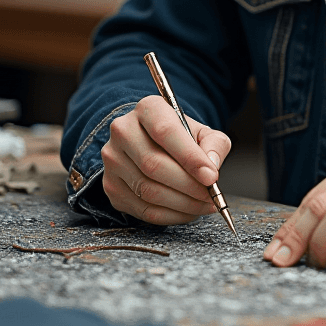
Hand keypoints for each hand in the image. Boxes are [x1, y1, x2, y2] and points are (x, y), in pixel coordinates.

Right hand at [101, 95, 231, 224]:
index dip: (190, 158)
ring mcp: (113, 160)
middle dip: (189, 186)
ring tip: (204, 205)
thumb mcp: (203, 131)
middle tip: (211, 197)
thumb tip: (211, 166)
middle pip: (153, 165)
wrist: (152, 143)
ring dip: (182, 204)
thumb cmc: (180, 137)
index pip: (165, 132)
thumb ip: (214, 144)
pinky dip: (170, 215)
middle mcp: (123, 131)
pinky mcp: (111, 186)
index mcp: (148, 109)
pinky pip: (142, 210)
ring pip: (147, 191)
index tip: (211, 177)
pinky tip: (188, 211)